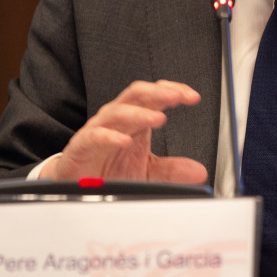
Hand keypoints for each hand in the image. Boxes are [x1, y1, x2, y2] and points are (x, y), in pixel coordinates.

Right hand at [41, 80, 207, 183]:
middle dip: (158, 93)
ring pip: (117, 112)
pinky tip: (124, 140)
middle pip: (137, 95)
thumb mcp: (147, 172)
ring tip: (158, 118)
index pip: (154, 96)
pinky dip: (109, 137)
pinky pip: (94, 136)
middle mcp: (118, 120)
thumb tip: (198, 172)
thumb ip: (172, 170)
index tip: (192, 97)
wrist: (78, 185)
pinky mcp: (82, 146)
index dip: (173, 91)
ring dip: (139, 113)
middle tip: (177, 96)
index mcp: (135, 120)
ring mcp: (98, 130)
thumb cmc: (109, 171)